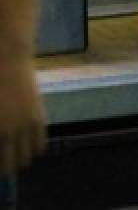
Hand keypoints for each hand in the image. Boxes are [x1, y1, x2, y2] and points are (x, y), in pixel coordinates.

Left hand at [0, 56, 45, 173]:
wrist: (9, 60)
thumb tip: (0, 140)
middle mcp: (12, 132)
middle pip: (11, 163)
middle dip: (6, 169)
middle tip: (3, 170)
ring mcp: (27, 124)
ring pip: (28, 155)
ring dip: (21, 161)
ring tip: (16, 162)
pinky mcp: (39, 116)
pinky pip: (40, 141)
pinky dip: (35, 149)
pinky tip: (31, 151)